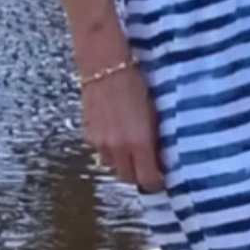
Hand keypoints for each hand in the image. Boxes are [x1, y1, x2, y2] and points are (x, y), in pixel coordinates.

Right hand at [82, 64, 163, 189]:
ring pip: (111, 165)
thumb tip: (161, 158)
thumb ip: (156, 139)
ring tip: (130, 147)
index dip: (156, 183)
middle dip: (138, 174)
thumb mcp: (156, 113)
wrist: (106, 65)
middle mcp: (117, 147)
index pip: (147, 179)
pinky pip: (99, 150)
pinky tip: (115, 132)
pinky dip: (107, 147)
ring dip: (122, 161)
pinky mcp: (87, 133)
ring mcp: (100, 142)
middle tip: (148, 164)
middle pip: (128, 177)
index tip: (162, 180)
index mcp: (139, 142)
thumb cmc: (137, 84)